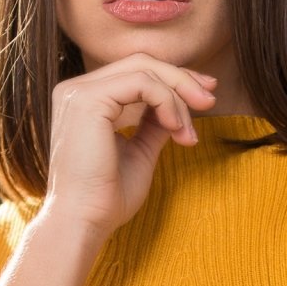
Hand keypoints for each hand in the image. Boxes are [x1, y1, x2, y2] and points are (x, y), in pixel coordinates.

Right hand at [44, 53, 215, 235]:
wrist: (84, 222)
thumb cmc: (107, 197)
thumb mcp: (140, 151)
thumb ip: (154, 123)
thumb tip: (179, 105)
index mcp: (85, 100)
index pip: (134, 72)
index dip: (173, 79)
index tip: (204, 97)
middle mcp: (76, 89)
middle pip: (141, 63)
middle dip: (182, 79)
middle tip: (210, 101)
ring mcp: (79, 92)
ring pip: (144, 69)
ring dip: (178, 96)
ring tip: (188, 132)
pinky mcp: (88, 99)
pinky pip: (142, 83)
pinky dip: (167, 101)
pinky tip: (175, 128)